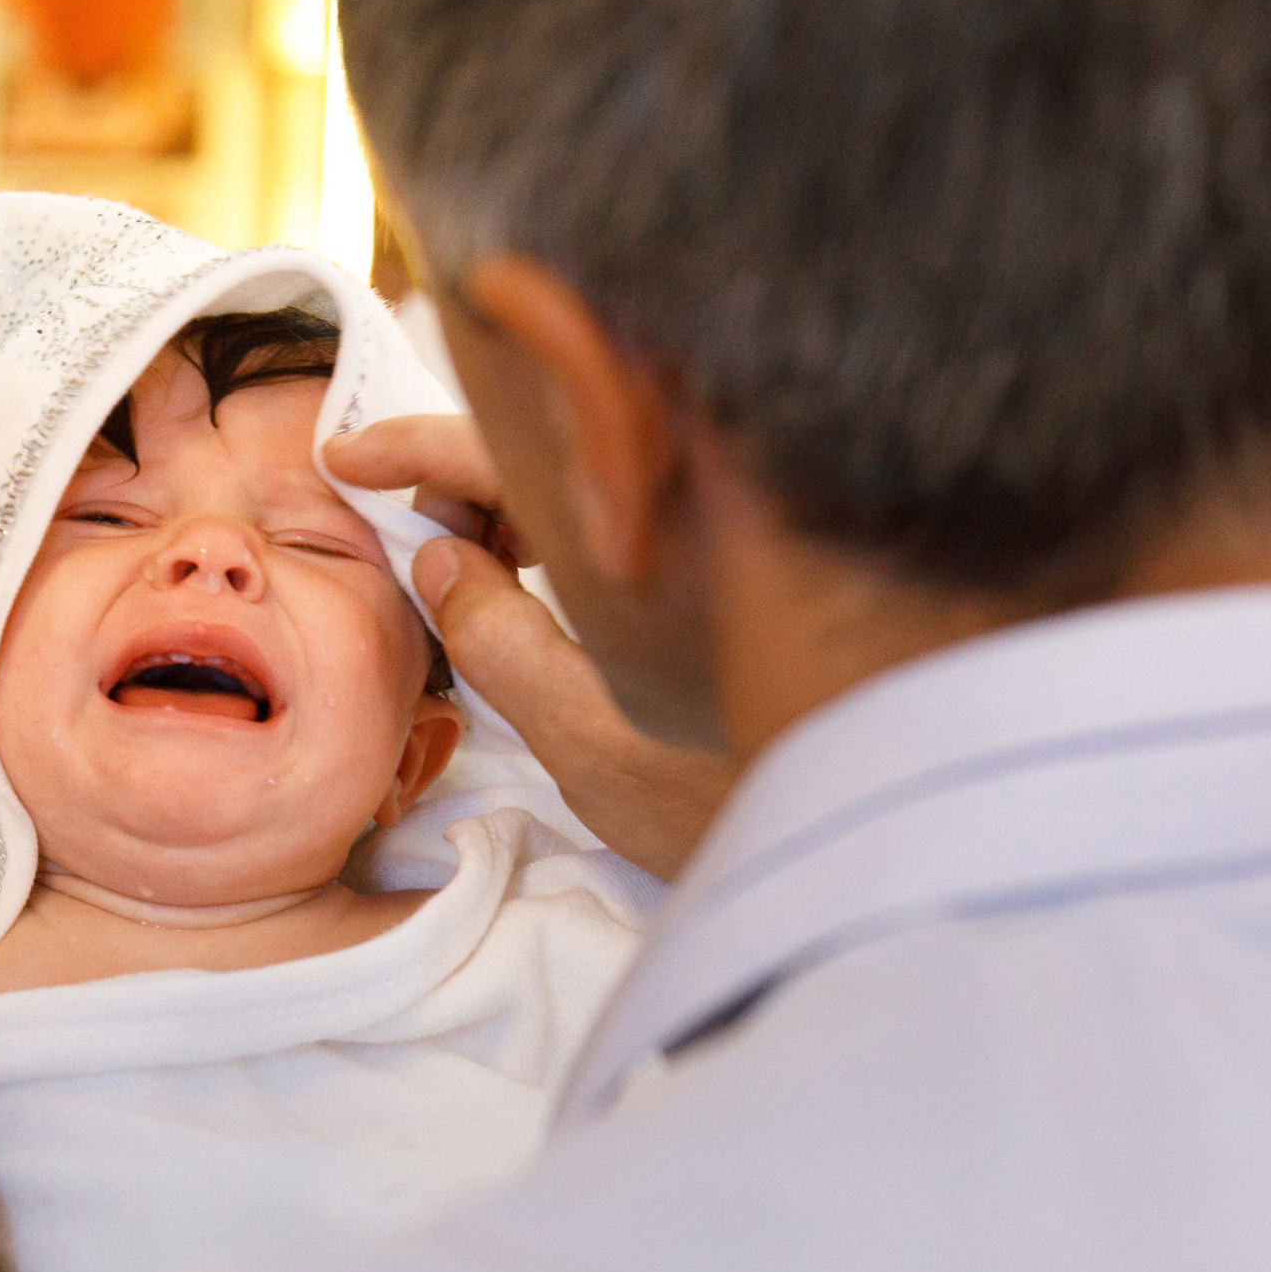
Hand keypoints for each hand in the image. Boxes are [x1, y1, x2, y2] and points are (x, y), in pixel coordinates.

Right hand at [328, 416, 735, 878]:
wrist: (920, 839)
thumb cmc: (762, 805)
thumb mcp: (599, 745)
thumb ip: (506, 646)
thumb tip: (440, 563)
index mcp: (667, 519)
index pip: (524, 440)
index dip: (426, 444)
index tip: (350, 461)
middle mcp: (716, 491)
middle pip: (571, 432)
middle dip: (474, 470)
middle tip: (416, 532)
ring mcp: (750, 515)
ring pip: (612, 461)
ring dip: (529, 494)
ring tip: (470, 556)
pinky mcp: (772, 551)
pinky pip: (656, 497)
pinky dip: (587, 518)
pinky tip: (549, 569)